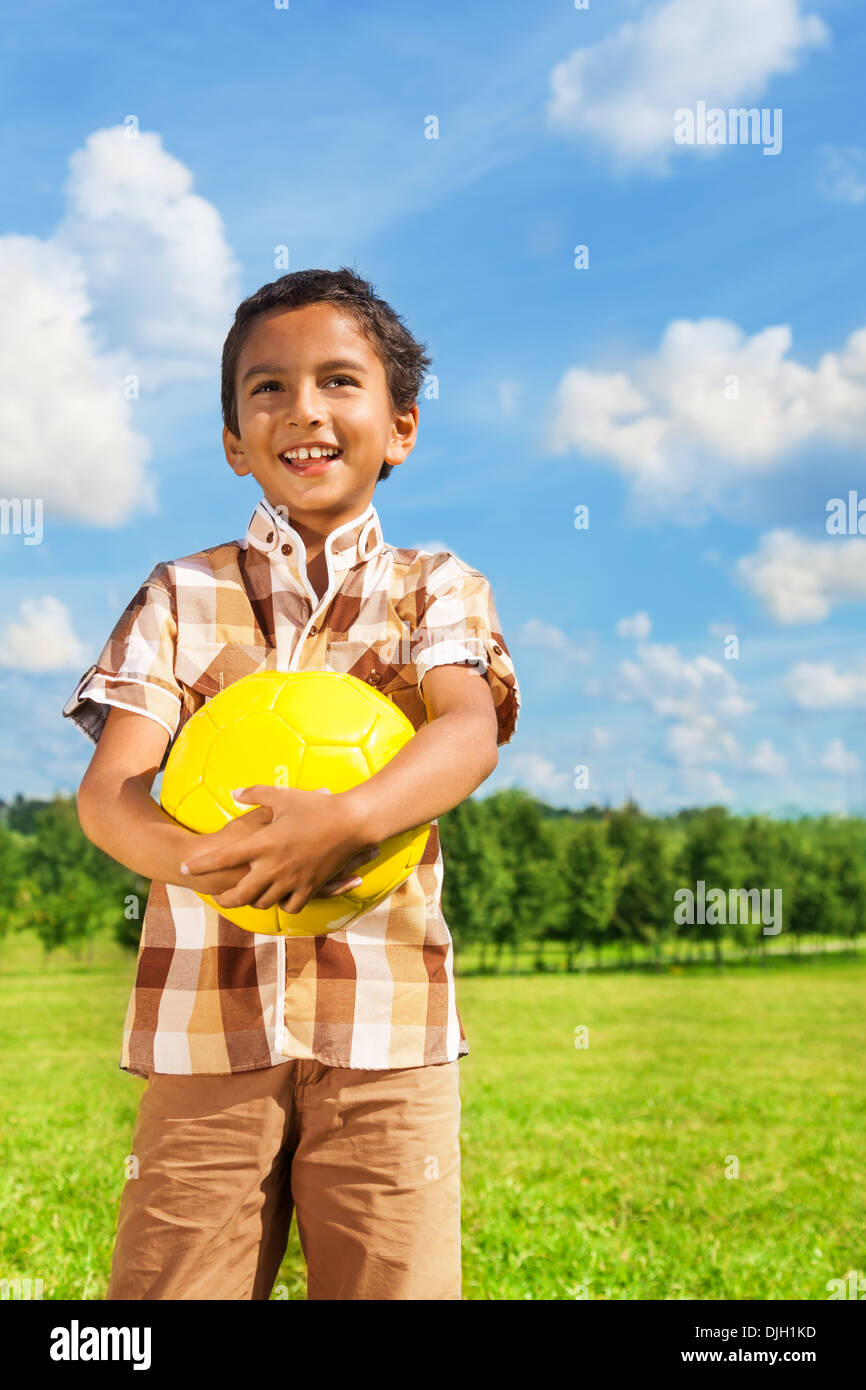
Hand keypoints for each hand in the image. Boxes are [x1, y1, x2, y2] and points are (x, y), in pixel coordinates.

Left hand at [178, 785, 378, 914]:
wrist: (351, 822)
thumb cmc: (316, 806)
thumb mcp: (283, 796)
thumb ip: (255, 794)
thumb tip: (234, 793)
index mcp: (263, 843)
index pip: (223, 858)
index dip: (200, 865)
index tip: (184, 869)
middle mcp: (274, 866)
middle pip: (240, 894)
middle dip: (224, 898)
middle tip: (217, 897)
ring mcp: (292, 879)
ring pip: (263, 903)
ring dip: (252, 901)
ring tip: (247, 897)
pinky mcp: (310, 887)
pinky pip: (291, 906)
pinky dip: (283, 905)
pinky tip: (279, 899)